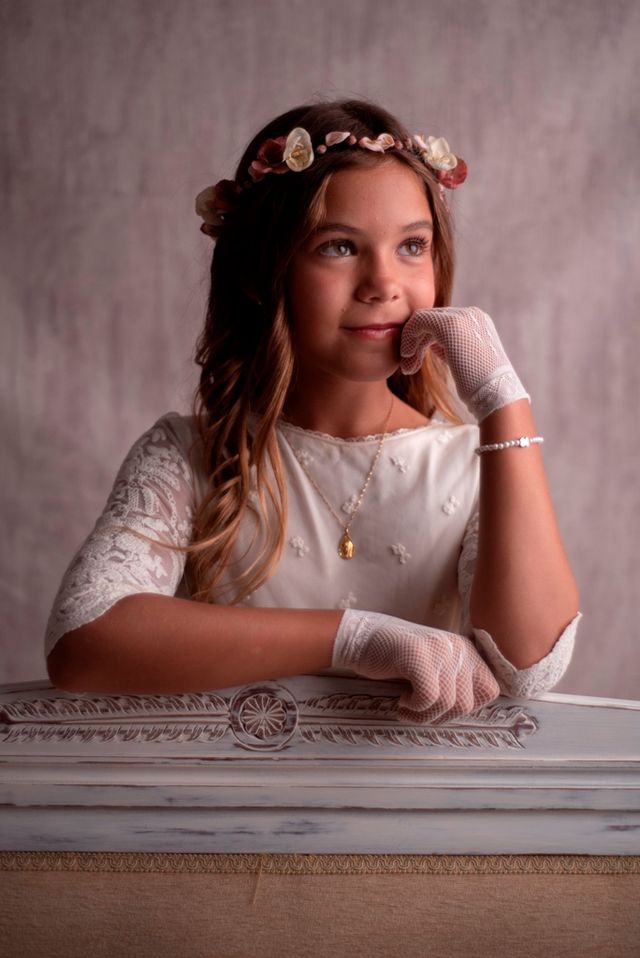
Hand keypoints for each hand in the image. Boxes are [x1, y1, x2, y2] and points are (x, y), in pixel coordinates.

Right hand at [333, 609, 499, 722]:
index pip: (489, 691)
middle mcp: (457, 647)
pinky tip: (401, 700)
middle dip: (441, 716)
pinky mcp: (418, 655)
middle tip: (419, 709)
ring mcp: (438, 649)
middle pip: (467, 703)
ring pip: (448, 703)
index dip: (465, 706)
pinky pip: (429, 698)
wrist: (360, 639)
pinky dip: (414, 708)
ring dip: (424, 715)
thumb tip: (468, 710)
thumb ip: (455, 682)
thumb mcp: (433, 667)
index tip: (440, 706)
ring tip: (407, 705)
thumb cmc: (395, 659)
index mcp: (465, 650)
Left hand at [400, 306, 528, 421]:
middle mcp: (471, 313)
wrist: (496, 395)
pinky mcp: (450, 325)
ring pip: (422, 320)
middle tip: (408, 367)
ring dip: (410, 343)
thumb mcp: (463, 360)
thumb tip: (430, 343)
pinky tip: (408, 358)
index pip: (439, 321)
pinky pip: (418, 321)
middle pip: (430, 319)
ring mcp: (462, 316)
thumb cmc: (479, 386)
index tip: (415, 363)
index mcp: (477, 320)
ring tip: (407, 368)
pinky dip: (408, 339)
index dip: (423, 341)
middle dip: (414, 342)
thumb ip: (449, 347)